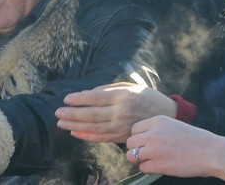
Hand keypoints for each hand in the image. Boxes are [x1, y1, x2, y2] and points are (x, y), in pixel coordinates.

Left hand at [56, 82, 175, 142]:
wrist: (167, 114)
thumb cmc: (146, 96)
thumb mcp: (130, 86)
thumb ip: (108, 89)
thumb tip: (88, 93)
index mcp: (123, 96)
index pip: (96, 98)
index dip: (79, 99)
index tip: (66, 99)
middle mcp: (121, 112)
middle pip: (92, 114)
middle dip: (72, 114)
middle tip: (57, 113)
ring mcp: (122, 126)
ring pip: (95, 128)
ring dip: (76, 126)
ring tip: (61, 123)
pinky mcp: (123, 136)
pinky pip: (102, 138)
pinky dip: (87, 136)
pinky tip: (76, 133)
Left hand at [126, 116, 224, 180]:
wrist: (211, 152)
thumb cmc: (196, 140)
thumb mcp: (174, 125)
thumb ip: (157, 129)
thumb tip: (142, 139)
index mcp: (157, 121)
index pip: (134, 129)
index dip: (139, 138)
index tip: (146, 144)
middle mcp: (153, 133)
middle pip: (130, 142)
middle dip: (136, 149)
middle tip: (146, 155)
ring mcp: (154, 149)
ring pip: (132, 155)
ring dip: (139, 160)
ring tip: (149, 161)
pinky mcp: (158, 164)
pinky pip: (142, 168)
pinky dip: (148, 169)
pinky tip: (159, 167)